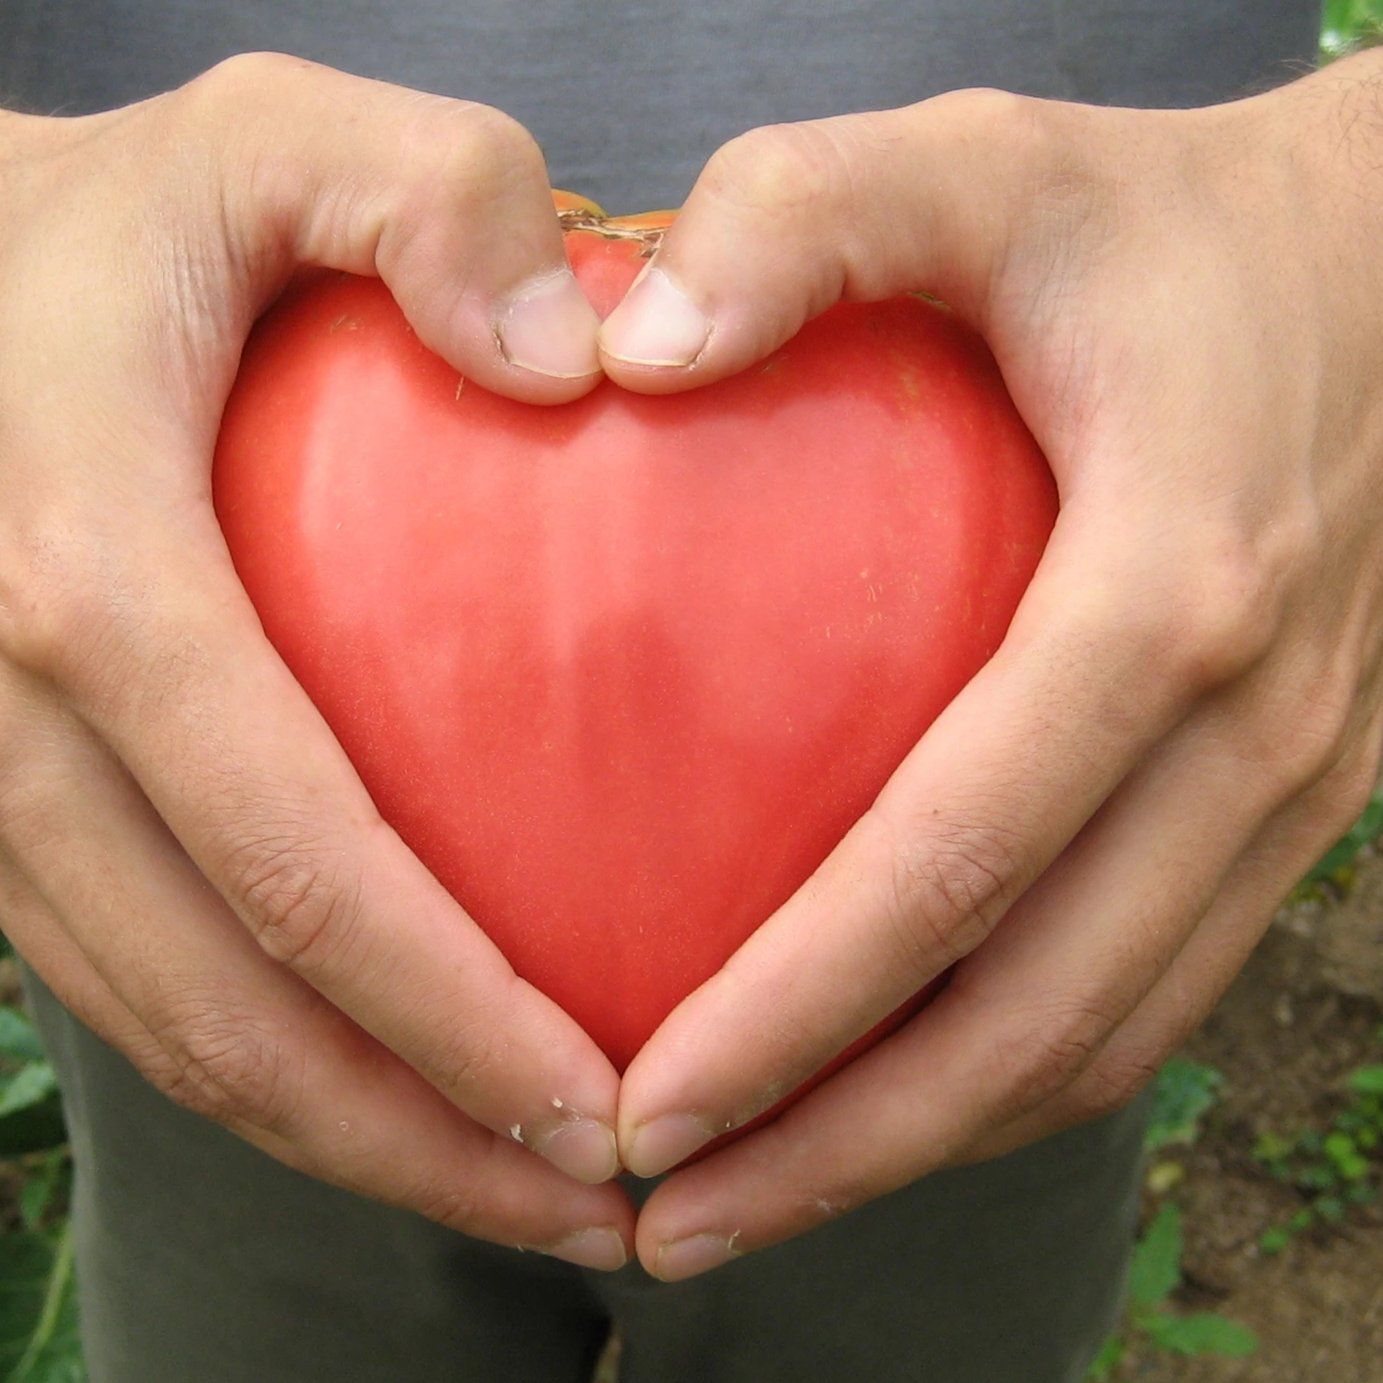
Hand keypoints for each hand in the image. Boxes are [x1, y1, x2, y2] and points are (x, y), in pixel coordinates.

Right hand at [0, 54, 633, 1270]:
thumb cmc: (113, 216)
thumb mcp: (273, 140)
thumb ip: (431, 199)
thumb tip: (577, 365)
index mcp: (88, 576)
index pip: (293, 858)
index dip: (450, 1014)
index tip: (604, 1102)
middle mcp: (10, 723)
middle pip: (228, 1009)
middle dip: (419, 1140)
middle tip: (600, 1200)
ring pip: (171, 1038)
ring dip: (354, 1142)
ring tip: (528, 1192)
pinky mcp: (6, 813)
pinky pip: (143, 986)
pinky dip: (279, 1069)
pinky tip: (404, 1093)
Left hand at [597, 53, 1382, 1277]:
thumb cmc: (1165, 225)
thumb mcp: (986, 163)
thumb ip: (808, 219)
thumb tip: (622, 356)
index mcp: (1172, 595)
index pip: (963, 855)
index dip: (802, 1005)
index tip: (652, 1100)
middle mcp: (1251, 733)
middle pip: (1036, 1014)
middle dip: (846, 1145)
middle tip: (669, 1217)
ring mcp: (1289, 790)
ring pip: (1099, 1038)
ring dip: (922, 1145)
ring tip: (749, 1200)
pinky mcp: (1281, 805)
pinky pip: (1138, 984)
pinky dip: (1006, 1072)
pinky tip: (885, 1092)